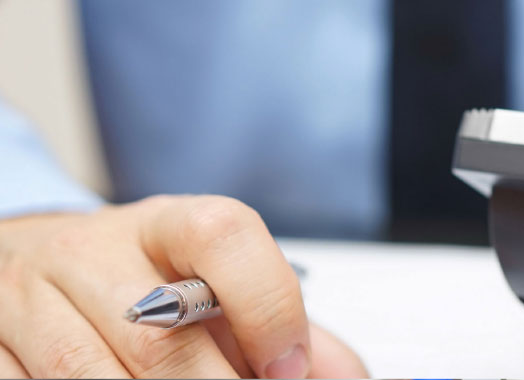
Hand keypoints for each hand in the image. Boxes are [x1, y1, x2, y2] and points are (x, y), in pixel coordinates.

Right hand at [0, 195, 367, 377]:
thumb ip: (286, 330)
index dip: (267, 307)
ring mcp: (25, 295)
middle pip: (157, 331)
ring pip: (87, 373)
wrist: (28, 266)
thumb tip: (350, 379)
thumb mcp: (216, 290)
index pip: (223, 235)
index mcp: (167, 225)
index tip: (290, 370)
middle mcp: (89, 249)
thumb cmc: (143, 285)